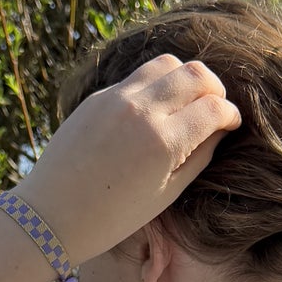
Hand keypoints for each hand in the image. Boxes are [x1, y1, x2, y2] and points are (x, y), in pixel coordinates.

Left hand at [10, 55, 241, 264]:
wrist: (51, 214)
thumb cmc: (112, 217)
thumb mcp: (166, 195)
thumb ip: (199, 157)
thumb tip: (219, 130)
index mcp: (163, 142)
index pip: (215, 108)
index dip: (231, 114)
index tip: (231, 124)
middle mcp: (142, 111)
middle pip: (196, 74)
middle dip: (214, 88)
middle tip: (215, 107)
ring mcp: (116, 98)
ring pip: (166, 63)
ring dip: (185, 77)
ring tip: (186, 100)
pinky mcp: (97, 97)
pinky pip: (138, 76)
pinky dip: (156, 84)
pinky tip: (156, 107)